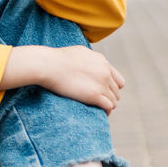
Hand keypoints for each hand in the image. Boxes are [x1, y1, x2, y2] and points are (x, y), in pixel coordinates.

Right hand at [0, 45, 124, 112]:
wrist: (49, 65)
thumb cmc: (57, 59)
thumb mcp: (79, 52)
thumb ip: (90, 59)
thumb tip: (89, 64)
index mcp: (102, 62)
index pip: (118, 80)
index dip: (111, 88)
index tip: (103, 93)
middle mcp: (105, 72)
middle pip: (117, 91)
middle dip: (109, 98)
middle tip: (99, 103)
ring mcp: (102, 84)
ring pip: (114, 100)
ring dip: (107, 105)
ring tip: (99, 110)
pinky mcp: (95, 95)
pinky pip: (109, 107)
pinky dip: (106, 112)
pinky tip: (100, 113)